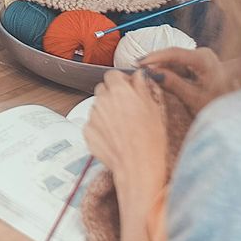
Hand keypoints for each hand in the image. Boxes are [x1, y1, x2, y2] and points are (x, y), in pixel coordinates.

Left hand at [84, 71, 167, 240]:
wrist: (138, 166)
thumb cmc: (150, 139)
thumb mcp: (154, 107)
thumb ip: (142, 86)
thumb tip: (138, 75)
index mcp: (119, 90)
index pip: (112, 75)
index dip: (120, 81)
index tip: (127, 88)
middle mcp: (102, 100)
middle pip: (103, 89)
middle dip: (112, 95)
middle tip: (126, 108)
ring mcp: (92, 116)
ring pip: (97, 107)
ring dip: (106, 111)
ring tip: (122, 127)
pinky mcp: (87, 132)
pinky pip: (92, 124)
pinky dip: (100, 128)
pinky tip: (114, 137)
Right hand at [139, 47, 240, 113]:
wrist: (236, 114)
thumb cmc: (218, 106)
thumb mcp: (193, 98)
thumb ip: (172, 83)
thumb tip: (151, 72)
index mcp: (204, 59)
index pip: (173, 53)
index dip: (153, 58)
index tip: (138, 63)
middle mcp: (203, 54)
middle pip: (172, 57)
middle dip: (156, 65)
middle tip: (137, 72)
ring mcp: (201, 58)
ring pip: (174, 62)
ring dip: (161, 70)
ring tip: (145, 77)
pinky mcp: (198, 64)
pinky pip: (178, 67)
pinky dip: (168, 73)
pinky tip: (157, 79)